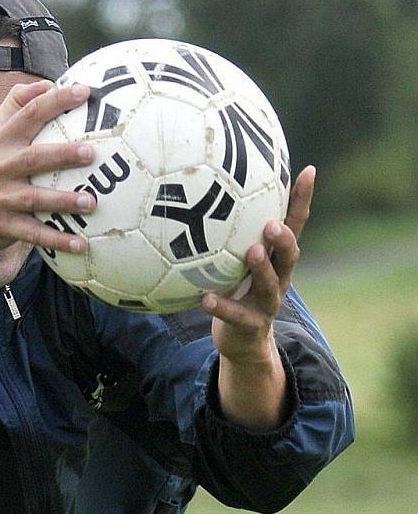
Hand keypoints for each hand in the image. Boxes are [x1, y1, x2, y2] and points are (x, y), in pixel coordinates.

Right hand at [0, 80, 94, 326]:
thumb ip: (14, 108)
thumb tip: (47, 84)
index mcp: (0, 142)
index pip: (28, 115)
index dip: (56, 101)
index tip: (84, 92)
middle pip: (33, 158)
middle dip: (62, 154)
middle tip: (92, 153)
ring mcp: (1, 199)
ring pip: (35, 200)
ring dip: (63, 201)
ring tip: (91, 203)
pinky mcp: (3, 227)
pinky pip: (33, 234)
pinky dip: (56, 240)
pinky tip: (81, 243)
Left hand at [202, 166, 314, 429]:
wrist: (243, 341)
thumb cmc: (238, 289)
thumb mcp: (238, 260)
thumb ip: (233, 233)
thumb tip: (210, 191)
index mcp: (278, 258)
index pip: (295, 225)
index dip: (303, 200)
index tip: (309, 171)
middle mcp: (279, 278)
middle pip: (289, 256)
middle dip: (284, 239)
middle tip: (273, 223)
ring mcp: (267, 303)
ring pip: (270, 286)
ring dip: (262, 269)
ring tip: (252, 252)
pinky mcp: (250, 325)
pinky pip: (235, 315)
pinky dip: (220, 306)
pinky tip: (204, 298)